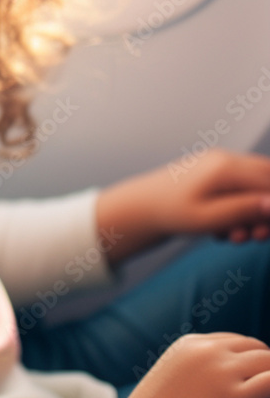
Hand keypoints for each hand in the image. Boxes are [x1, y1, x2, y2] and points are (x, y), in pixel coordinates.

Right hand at [52, 332, 269, 397]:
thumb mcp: (170, 377)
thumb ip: (195, 369)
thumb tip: (221, 382)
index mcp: (191, 343)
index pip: (237, 342)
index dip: (250, 361)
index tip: (254, 380)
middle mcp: (208, 351)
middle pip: (257, 350)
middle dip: (267, 369)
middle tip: (265, 393)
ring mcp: (223, 372)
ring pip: (269, 363)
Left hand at [96, 149, 269, 265]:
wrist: (140, 207)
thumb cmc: (172, 213)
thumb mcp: (210, 218)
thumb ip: (245, 210)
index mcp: (226, 167)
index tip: (265, 233)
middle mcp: (225, 159)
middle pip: (268, 179)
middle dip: (268, 211)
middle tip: (258, 236)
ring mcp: (219, 164)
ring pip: (256, 187)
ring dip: (253, 215)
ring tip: (235, 237)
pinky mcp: (214, 174)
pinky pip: (241, 190)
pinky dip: (240, 211)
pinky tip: (222, 231)